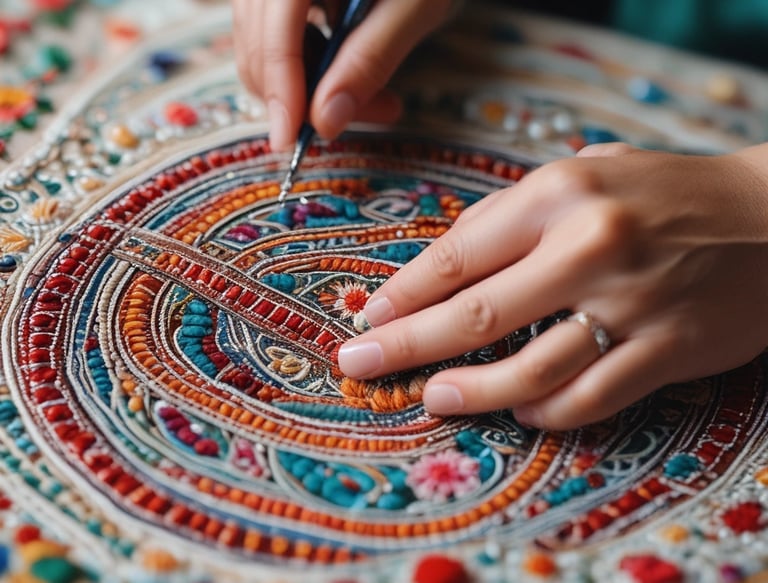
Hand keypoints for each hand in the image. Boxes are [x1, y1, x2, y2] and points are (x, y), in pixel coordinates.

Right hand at [232, 0, 455, 150]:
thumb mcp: (412, 7)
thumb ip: (368, 61)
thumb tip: (325, 121)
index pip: (274, 30)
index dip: (280, 89)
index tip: (288, 141)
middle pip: (260, 44)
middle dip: (305, 95)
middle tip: (373, 113)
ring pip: (265, 48)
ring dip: (313, 88)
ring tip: (378, 97)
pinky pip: (280, 39)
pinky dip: (314, 68)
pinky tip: (353, 70)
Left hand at [337, 143, 767, 429]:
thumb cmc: (663, 192)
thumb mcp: (585, 173)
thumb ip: (516, 215)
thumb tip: (445, 263)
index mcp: (560, 193)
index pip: (457, 253)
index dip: (403, 294)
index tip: (368, 318)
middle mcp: (591, 246)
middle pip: (474, 315)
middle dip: (404, 346)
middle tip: (358, 364)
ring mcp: (632, 304)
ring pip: (529, 370)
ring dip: (469, 391)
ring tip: (431, 397)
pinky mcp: (668, 350)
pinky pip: (588, 398)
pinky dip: (543, 412)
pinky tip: (518, 410)